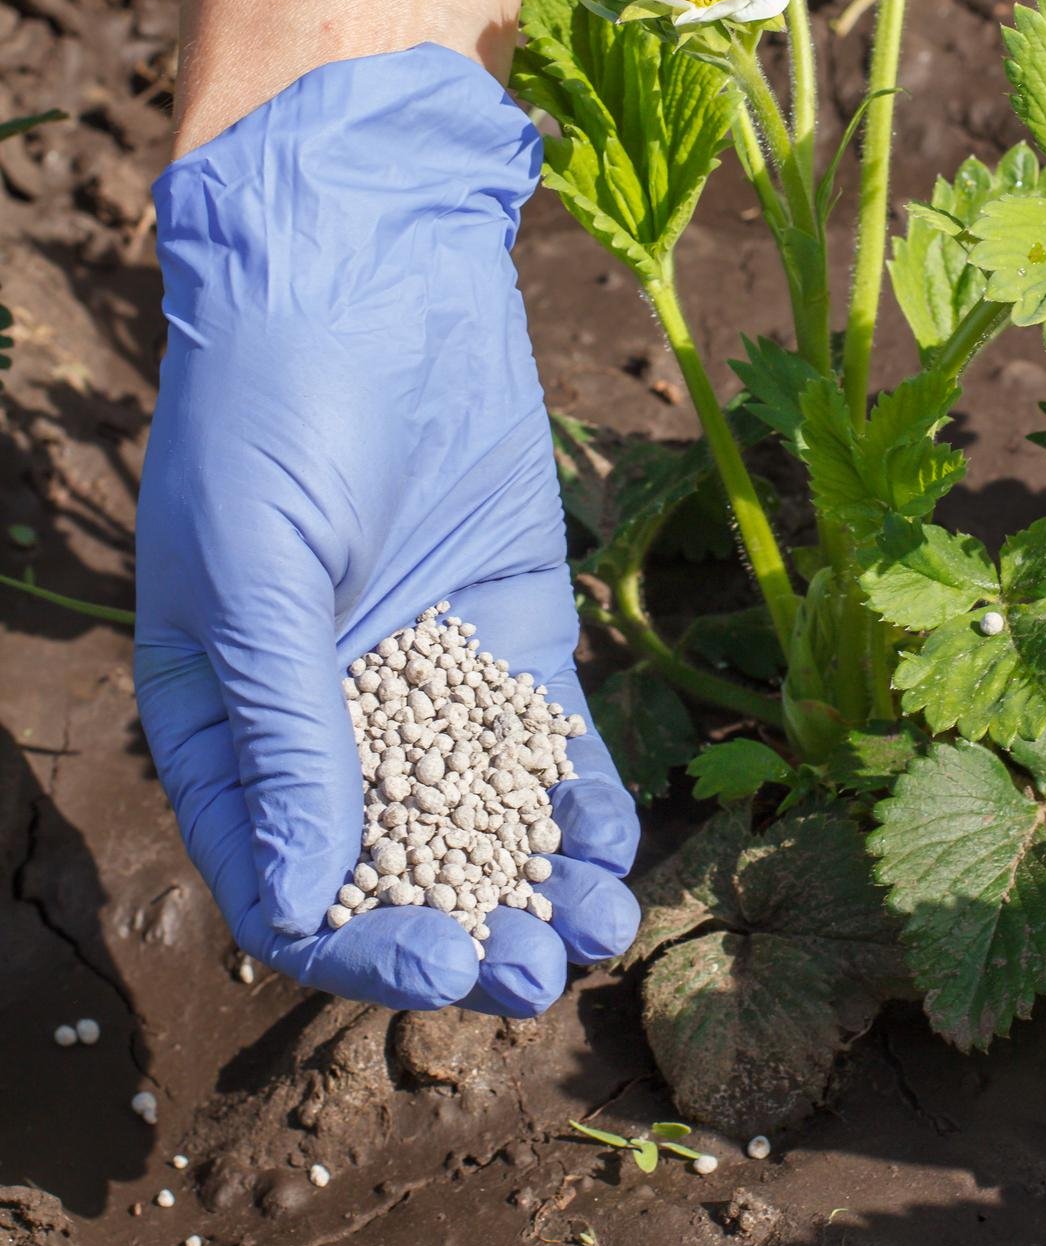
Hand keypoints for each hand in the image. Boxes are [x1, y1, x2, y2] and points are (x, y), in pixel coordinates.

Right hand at [135, 46, 638, 1014]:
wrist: (364, 265)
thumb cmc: (267, 408)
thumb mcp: (254, 574)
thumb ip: (286, 733)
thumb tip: (306, 900)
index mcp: (227, 725)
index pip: (285, 880)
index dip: (358, 941)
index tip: (439, 964)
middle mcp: (327, 722)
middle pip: (397, 872)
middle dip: (467, 936)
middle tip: (540, 979)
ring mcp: (426, 680)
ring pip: (484, 824)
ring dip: (537, 890)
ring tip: (596, 937)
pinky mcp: (511, 633)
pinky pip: (548, 746)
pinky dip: (581, 805)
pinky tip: (618, 856)